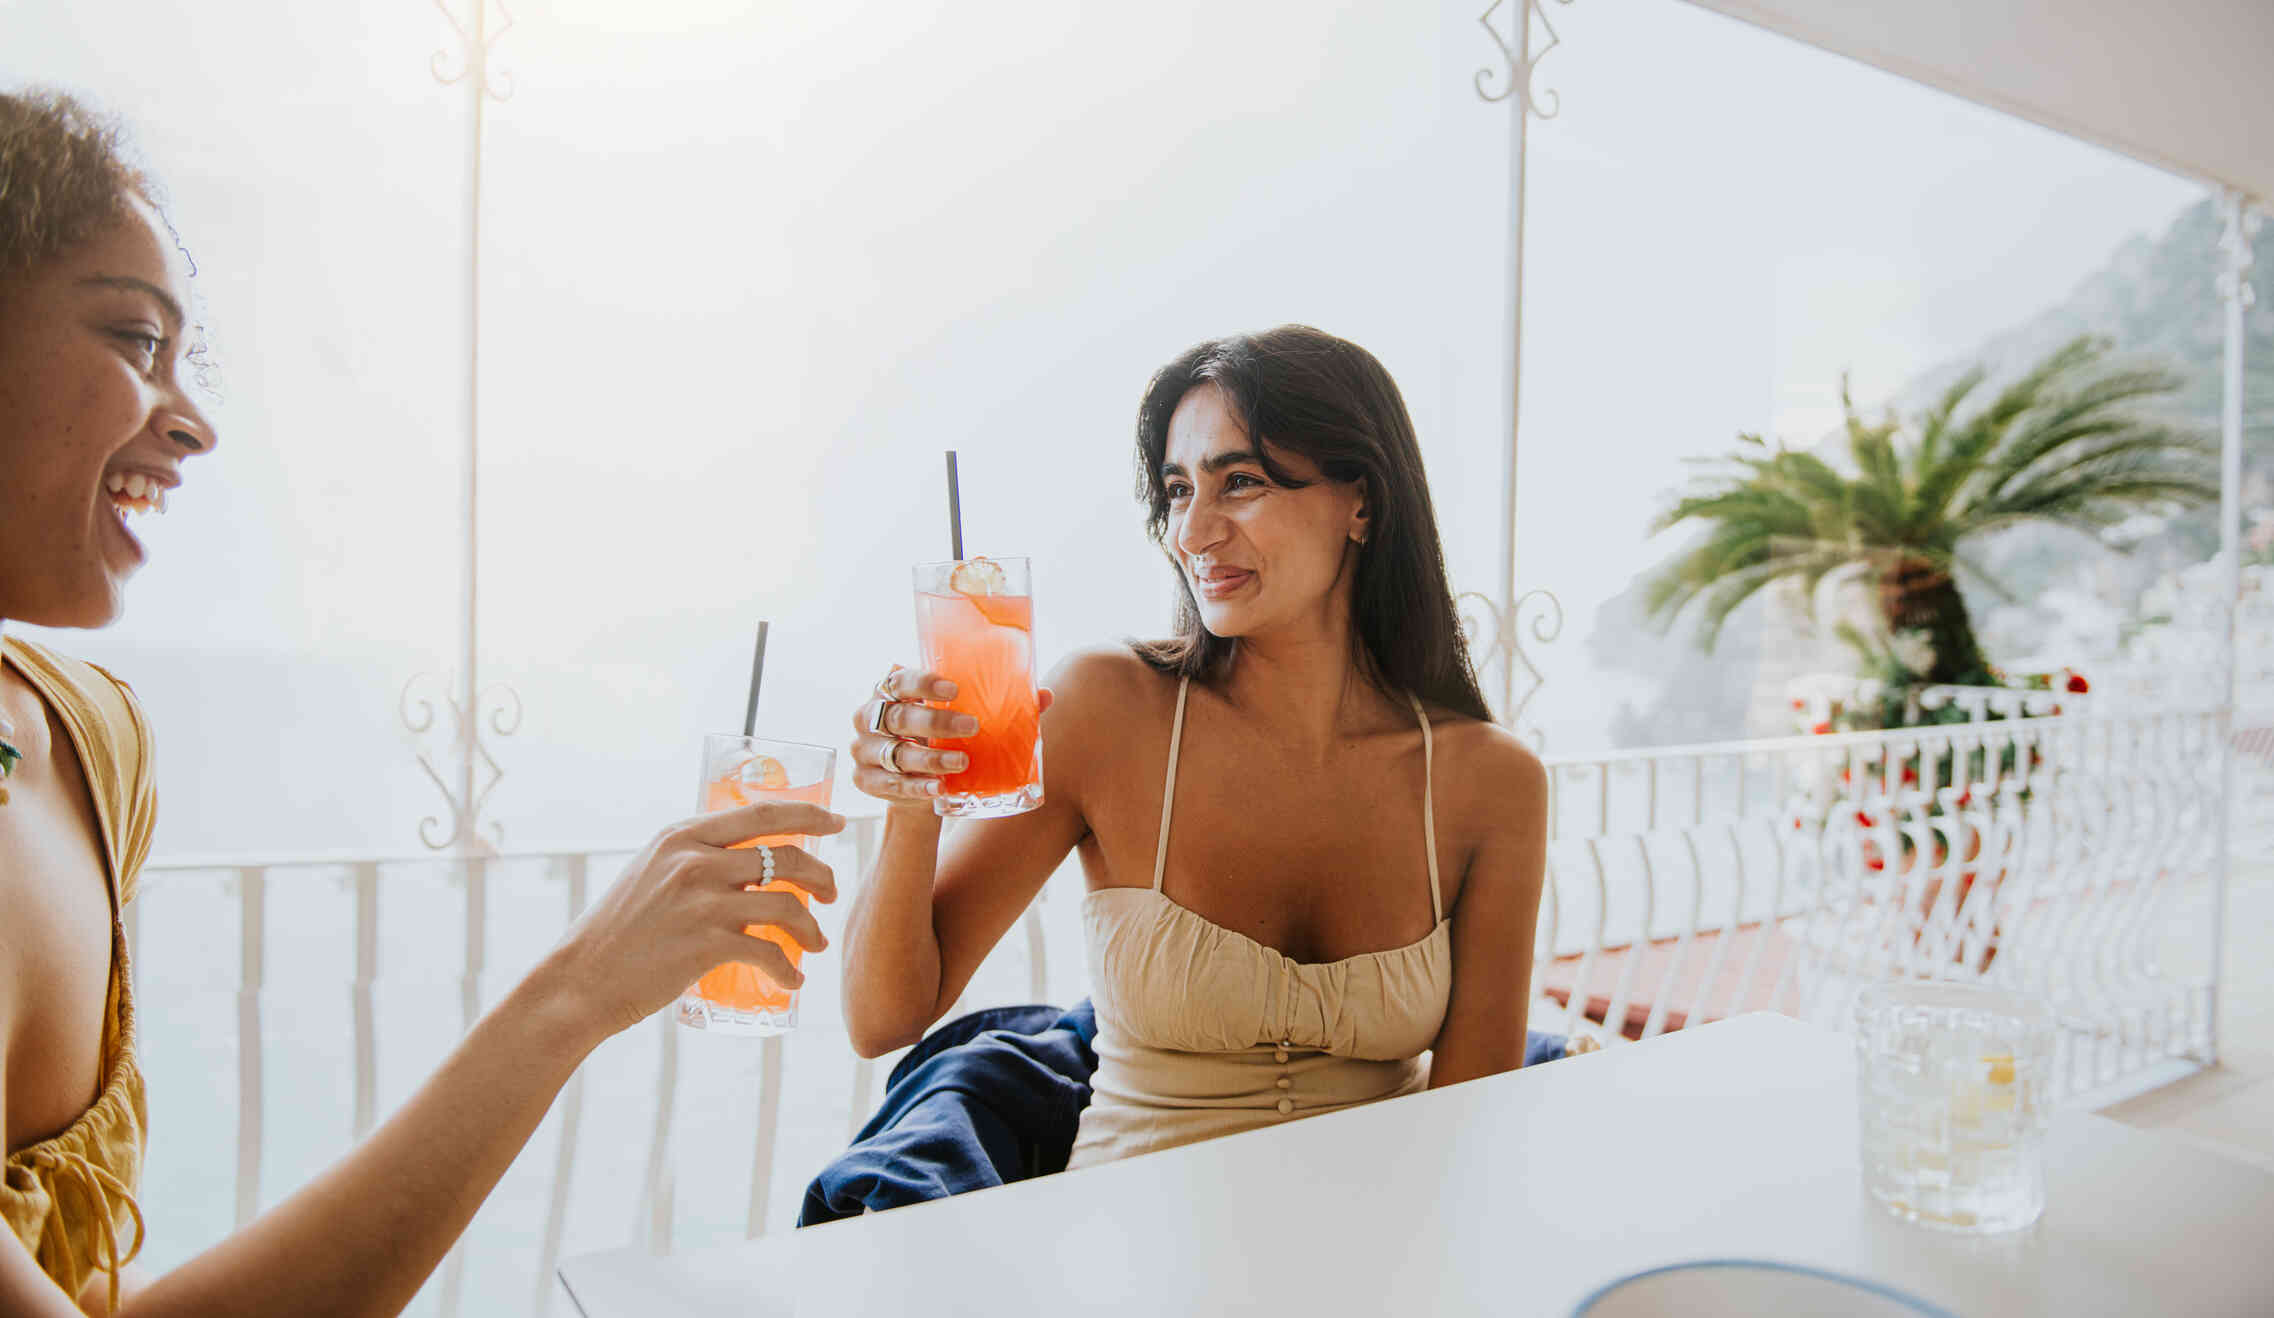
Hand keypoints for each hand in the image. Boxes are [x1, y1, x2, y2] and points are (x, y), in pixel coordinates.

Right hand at [548, 800, 845, 1036]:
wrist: (580, 980)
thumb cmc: (618, 932)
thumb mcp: (650, 873)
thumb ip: (691, 860)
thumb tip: (744, 861)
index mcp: (682, 836)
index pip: (762, 813)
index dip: (809, 814)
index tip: (836, 820)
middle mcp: (694, 861)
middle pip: (786, 856)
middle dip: (821, 874)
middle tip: (830, 892)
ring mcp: (702, 903)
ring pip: (788, 905)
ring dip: (812, 927)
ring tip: (814, 944)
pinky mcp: (706, 946)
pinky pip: (770, 954)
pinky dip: (788, 970)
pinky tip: (792, 980)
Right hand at [851, 665, 1053, 806]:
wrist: (917, 784)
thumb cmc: (941, 739)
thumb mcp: (962, 719)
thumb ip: (1000, 705)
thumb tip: (1045, 696)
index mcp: (890, 691)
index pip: (900, 680)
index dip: (923, 683)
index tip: (955, 690)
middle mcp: (870, 717)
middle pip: (898, 717)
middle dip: (935, 723)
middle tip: (972, 726)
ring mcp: (864, 750)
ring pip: (895, 753)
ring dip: (930, 759)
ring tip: (962, 761)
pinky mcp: (865, 781)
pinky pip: (890, 784)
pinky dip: (916, 787)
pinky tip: (939, 789)